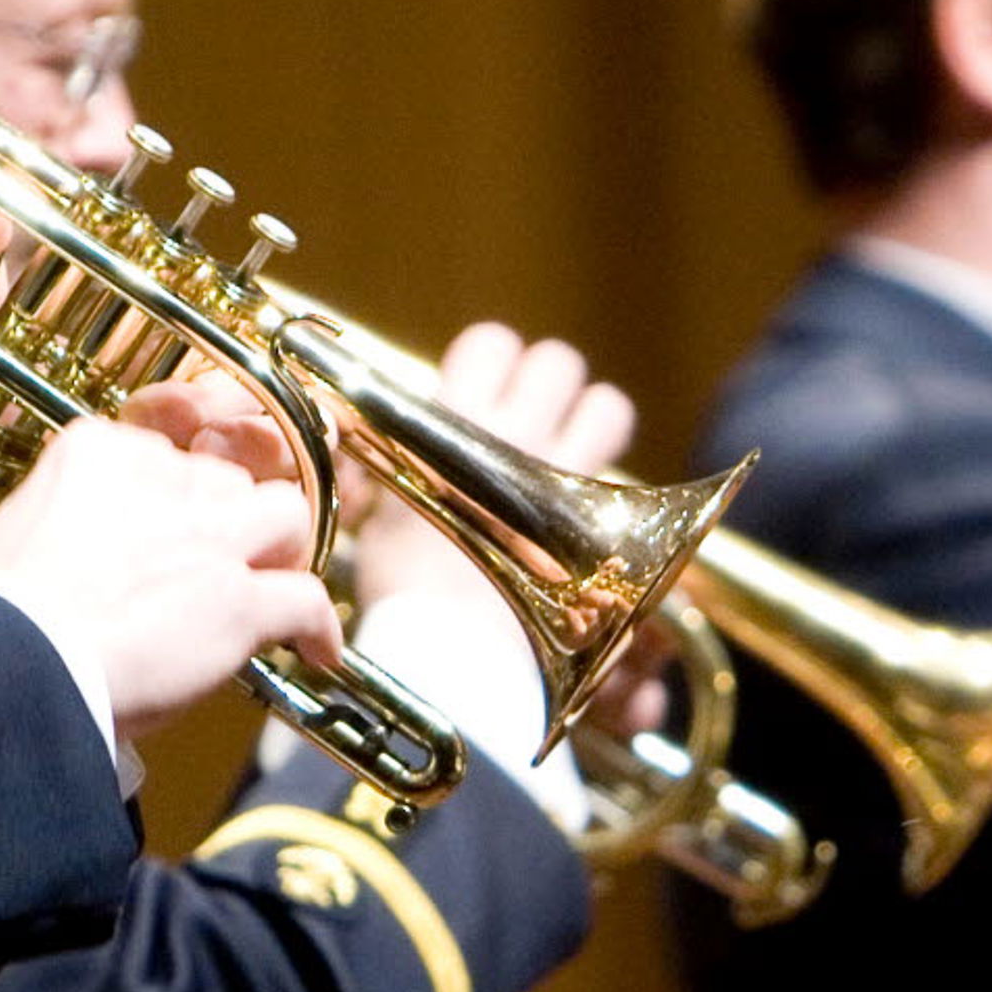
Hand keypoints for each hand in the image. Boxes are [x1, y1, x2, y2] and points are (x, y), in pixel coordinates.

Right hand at [0, 415, 340, 737]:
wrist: (13, 669)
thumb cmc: (3, 622)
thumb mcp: (23, 531)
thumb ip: (74, 518)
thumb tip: (97, 546)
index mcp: (99, 452)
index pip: (170, 454)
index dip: (182, 497)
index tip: (178, 525)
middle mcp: (163, 478)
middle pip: (230, 481)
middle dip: (230, 524)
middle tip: (219, 564)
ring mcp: (208, 535)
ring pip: (286, 515)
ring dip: (280, 554)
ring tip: (269, 589)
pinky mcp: (239, 597)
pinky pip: (307, 597)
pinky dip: (316, 626)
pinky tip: (313, 648)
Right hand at [353, 324, 639, 609]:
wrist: (451, 649)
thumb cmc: (404, 588)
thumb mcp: (379, 513)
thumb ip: (382, 463)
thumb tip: (366, 440)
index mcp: (455, 426)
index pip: (491, 343)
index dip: (492, 362)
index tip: (481, 391)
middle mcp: (517, 436)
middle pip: (558, 361)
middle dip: (549, 384)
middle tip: (533, 419)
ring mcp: (565, 474)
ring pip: (608, 405)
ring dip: (593, 420)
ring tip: (574, 451)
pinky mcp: (599, 519)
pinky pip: (625, 472)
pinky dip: (613, 482)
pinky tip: (592, 506)